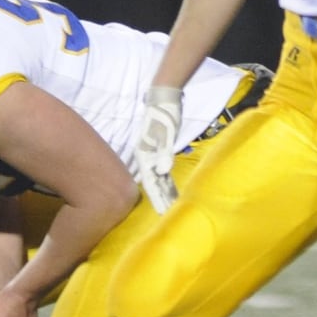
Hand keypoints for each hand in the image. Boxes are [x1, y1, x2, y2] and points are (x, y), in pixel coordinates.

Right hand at [137, 85, 182, 214]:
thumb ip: (164, 152)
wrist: (164, 100)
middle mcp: (147, 158)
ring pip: (159, 179)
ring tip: (169, 209)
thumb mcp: (166, 132)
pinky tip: (172, 192)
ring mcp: (153, 156)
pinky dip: (168, 184)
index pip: (150, 181)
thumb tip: (163, 171)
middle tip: (165, 216)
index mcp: (145, 155)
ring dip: (164, 193)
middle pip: (154, 183)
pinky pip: (164, 173)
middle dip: (160, 199)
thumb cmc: (164, 115)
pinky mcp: (161, 153)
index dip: (156, 197)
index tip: (161, 211)